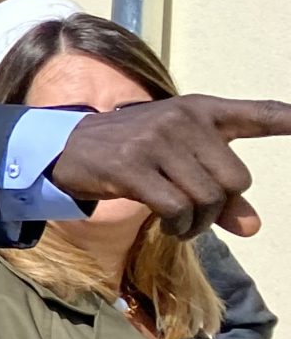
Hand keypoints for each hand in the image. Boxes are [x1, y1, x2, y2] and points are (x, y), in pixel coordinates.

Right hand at [52, 97, 290, 238]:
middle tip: (194, 214)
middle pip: (235, 181)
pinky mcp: (131, 166)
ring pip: (206, 199)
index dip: (289, 119)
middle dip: (219, 208)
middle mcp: (182, 119)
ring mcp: (155, 141)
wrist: (68, 148)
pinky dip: (178, 227)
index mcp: (201, 110)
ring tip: (178, 222)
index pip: (257, 114)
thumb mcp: (181, 163)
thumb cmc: (136, 154)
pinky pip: (176, 209)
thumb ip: (221, 192)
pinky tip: (167, 225)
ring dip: (196, 224)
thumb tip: (252, 227)